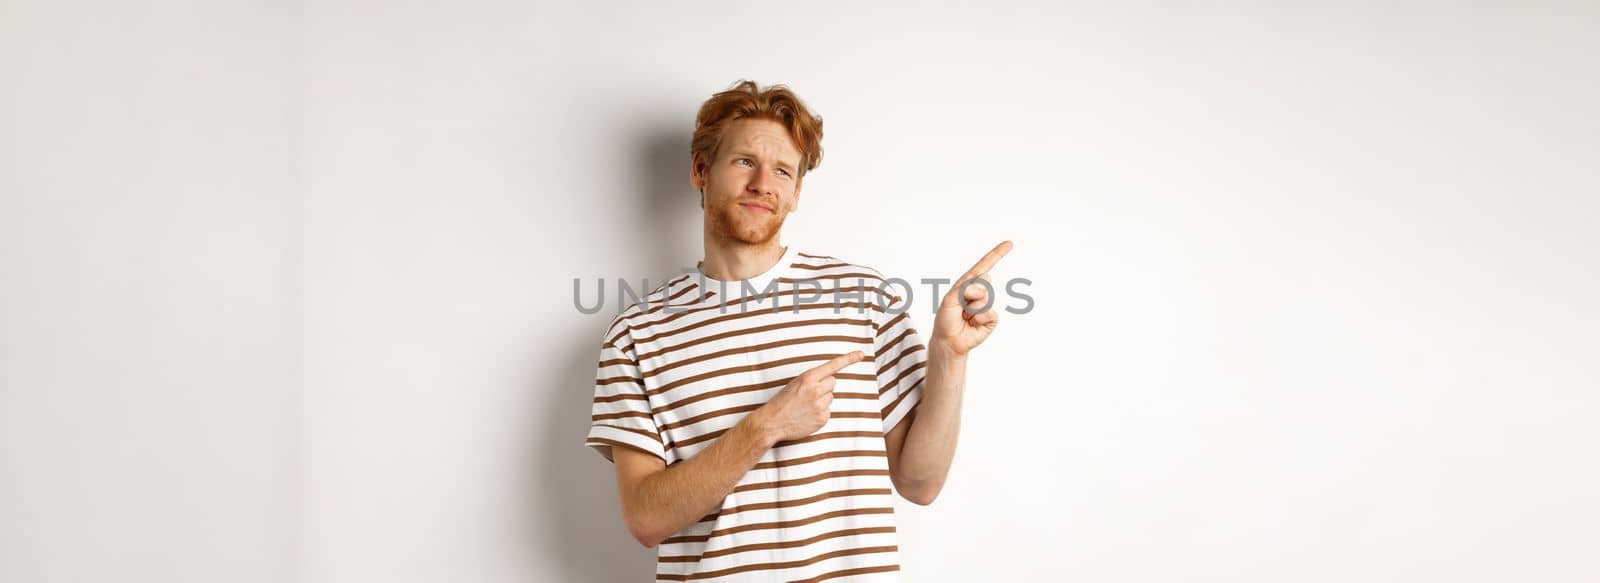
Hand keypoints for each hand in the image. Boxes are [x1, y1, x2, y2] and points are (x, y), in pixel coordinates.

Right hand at [752, 351, 863, 443]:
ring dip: (822, 400)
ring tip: (806, 406)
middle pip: (833, 382)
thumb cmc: (781, 402)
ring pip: (831, 397)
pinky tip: (807, 415)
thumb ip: (812, 380)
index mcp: (808, 378)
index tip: (861, 354)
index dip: (849, 359)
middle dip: (825, 386)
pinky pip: (828, 411)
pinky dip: (820, 412)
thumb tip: (830, 381)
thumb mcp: (794, 384)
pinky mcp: (822, 418)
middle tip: (809, 393)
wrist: (772, 422)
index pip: (833, 365)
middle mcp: (816, 390)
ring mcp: (820, 405)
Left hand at [932, 241, 1012, 357]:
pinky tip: (972, 323)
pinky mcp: (991, 319)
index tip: (1009, 243)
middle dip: (969, 294)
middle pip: (983, 283)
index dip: (996, 255)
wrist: (949, 341)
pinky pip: (989, 313)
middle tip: (960, 307)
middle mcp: (979, 293)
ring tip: (965, 316)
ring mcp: (986, 305)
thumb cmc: (946, 319)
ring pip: (985, 299)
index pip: (983, 266)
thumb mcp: (950, 298)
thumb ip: (966, 287)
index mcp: (968, 284)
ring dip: (972, 309)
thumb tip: (987, 278)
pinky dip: (978, 318)